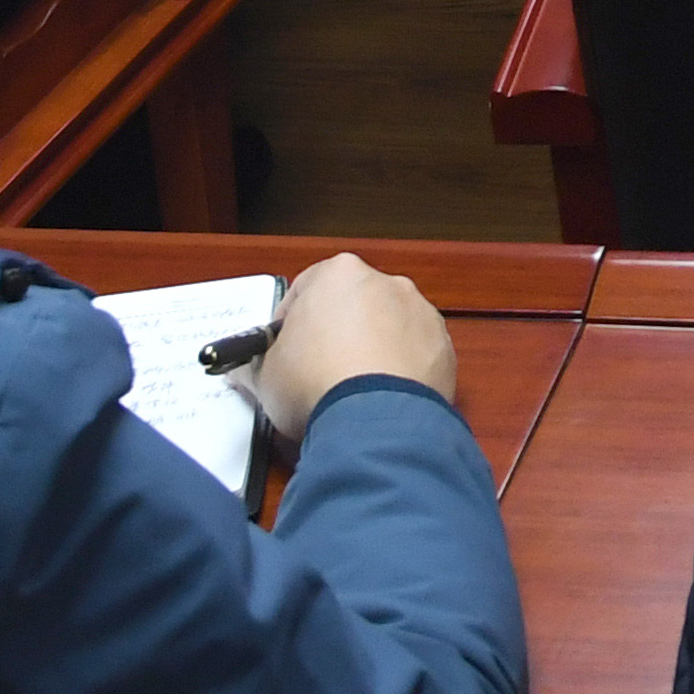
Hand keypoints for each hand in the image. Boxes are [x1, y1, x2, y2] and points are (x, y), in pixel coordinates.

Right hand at [249, 251, 455, 441]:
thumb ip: (258, 362)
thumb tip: (250, 369)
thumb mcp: (265, 375)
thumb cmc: (313, 384)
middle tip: (318, 374)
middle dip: (337, 334)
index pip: (306, 290)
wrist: (375, 419)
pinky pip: (414, 355)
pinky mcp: (443, 346)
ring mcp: (420, 312)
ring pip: (388, 328)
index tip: (284, 352)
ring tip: (354, 393)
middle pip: (352, 305)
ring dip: (373, 351)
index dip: (290, 324)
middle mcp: (386, 282)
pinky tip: (382, 401)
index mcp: (338, 274)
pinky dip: (400, 373)